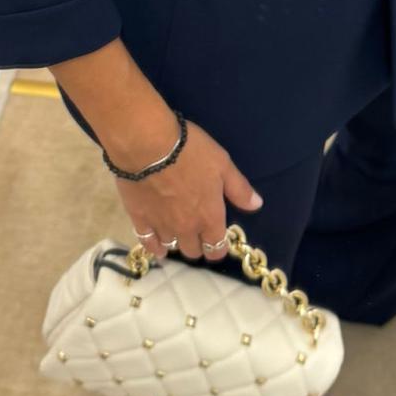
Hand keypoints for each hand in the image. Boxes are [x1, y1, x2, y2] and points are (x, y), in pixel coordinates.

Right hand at [112, 117, 263, 262]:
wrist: (148, 145)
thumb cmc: (190, 151)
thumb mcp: (222, 164)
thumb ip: (239, 188)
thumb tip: (256, 205)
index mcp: (209, 217)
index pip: (217, 248)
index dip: (219, 248)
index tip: (218, 242)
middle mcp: (186, 228)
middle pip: (194, 251)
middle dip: (199, 245)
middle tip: (198, 233)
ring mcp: (161, 226)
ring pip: (172, 247)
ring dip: (177, 243)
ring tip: (178, 235)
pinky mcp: (139, 219)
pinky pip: (148, 242)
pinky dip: (155, 247)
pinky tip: (158, 248)